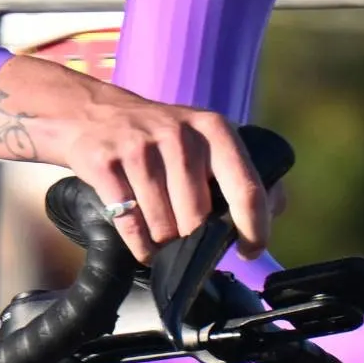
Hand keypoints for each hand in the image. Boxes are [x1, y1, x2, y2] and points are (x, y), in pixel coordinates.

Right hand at [0, 52, 271, 261]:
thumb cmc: (153, 135)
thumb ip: (238, 169)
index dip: (253, 228)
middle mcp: (178, 134)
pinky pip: (129, 224)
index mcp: (212, 129)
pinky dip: (139, 246)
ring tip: (161, 237)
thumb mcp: (201, 136)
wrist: (85, 112)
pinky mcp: (104, 164)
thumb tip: (277, 208)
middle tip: (186, 240)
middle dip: (193, 240)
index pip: (245, 187)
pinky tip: (142, 245)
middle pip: (198, 218)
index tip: (251, 250)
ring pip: (163, 225)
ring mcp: (138, 148)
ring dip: (163, 243)